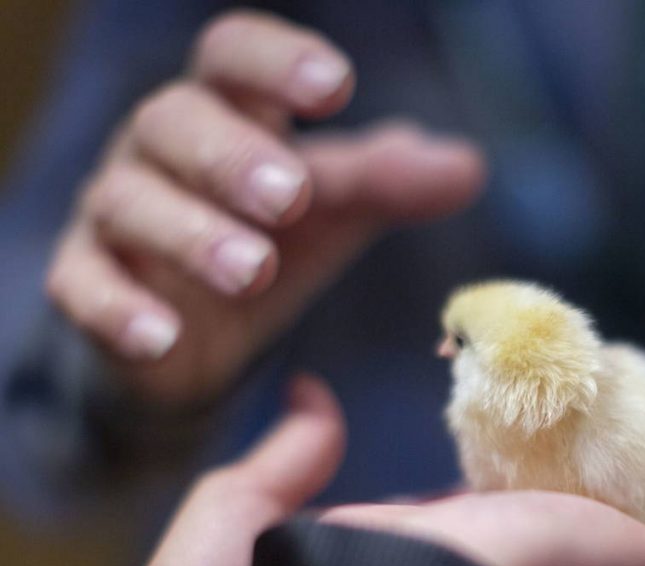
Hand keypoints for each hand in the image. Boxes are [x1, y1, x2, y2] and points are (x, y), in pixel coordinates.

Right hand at [46, 10, 484, 404]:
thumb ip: (393, 183)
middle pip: (175, 122)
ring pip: (129, 201)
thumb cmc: (274, 245)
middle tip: (290, 196)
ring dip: (191, 234)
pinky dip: (119, 310)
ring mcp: (115, 214)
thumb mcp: (338, 210)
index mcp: (229, 114)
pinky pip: (83, 285)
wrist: (201, 335)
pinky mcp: (85, 282)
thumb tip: (470, 167)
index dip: (277, 63)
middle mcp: (162, 151)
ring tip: (254, 270)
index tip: (334, 87)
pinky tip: (163, 337)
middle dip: (232, 156)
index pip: (234, 58)